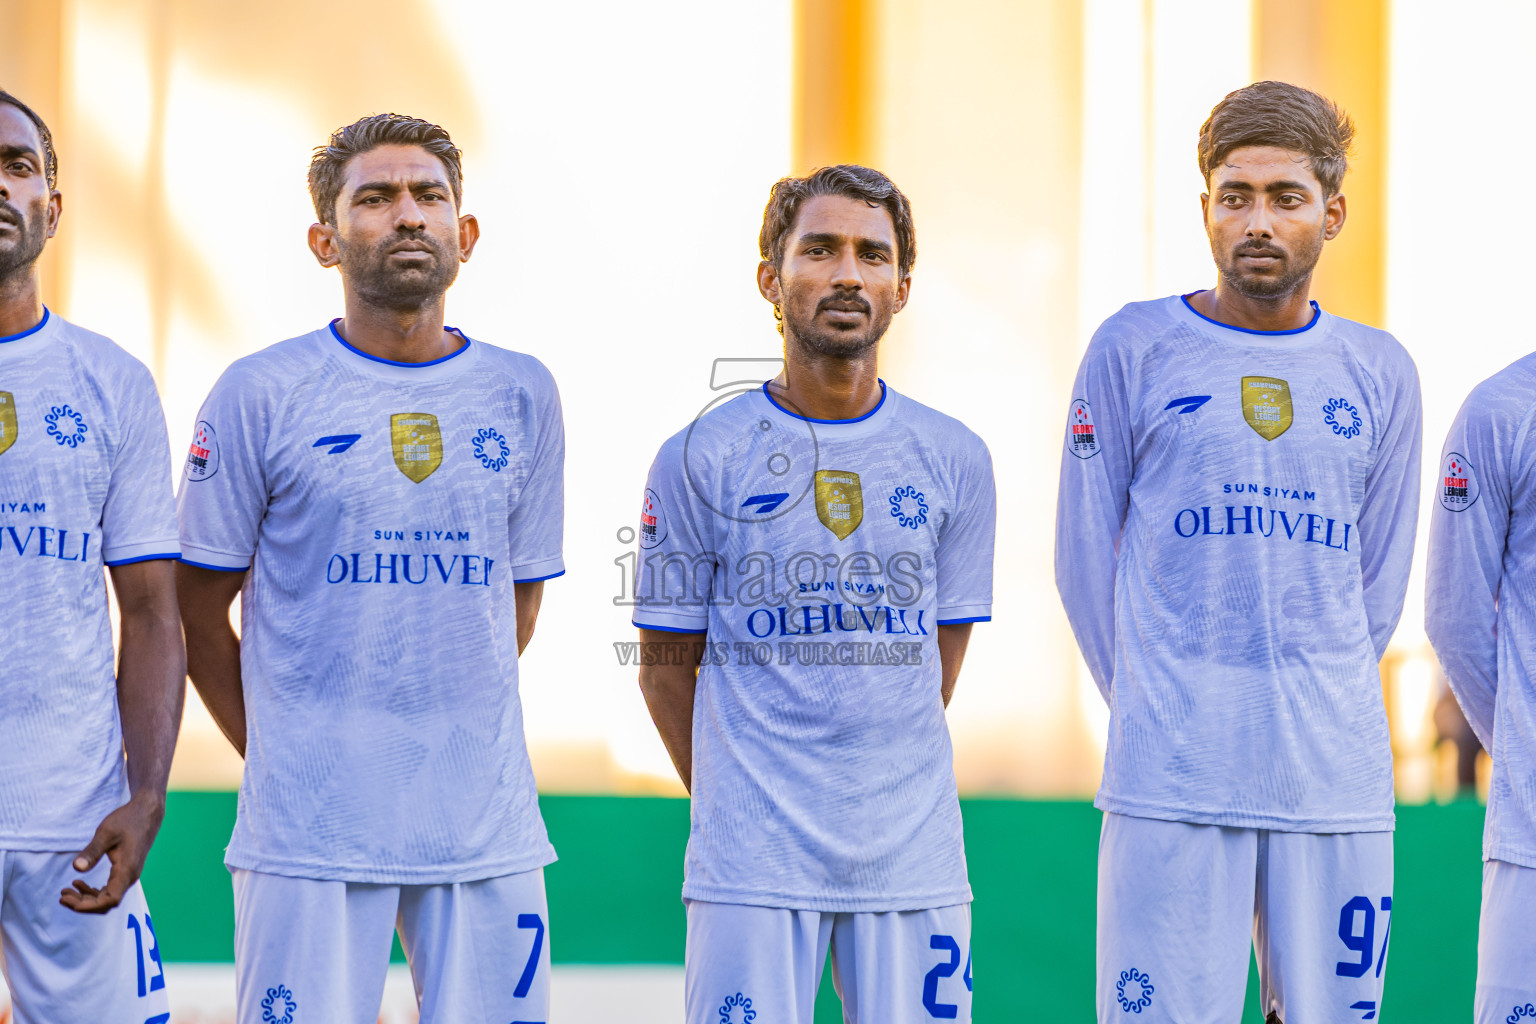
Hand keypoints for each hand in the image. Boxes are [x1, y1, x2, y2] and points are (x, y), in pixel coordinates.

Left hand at [59, 792, 164, 913]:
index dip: (88, 906)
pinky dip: (94, 891)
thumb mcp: (106, 833)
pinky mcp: (127, 870)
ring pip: (108, 897)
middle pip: (107, 903)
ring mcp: (130, 874)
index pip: (109, 900)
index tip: (68, 900)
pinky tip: (79, 882)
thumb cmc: (128, 820)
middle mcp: (130, 876)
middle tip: (61, 896)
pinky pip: (110, 889)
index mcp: (127, 870)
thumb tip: (76, 868)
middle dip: (83, 903)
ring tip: (67, 891)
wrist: (147, 811)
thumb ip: (92, 851)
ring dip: (87, 898)